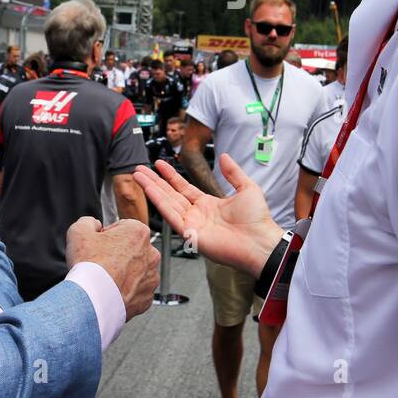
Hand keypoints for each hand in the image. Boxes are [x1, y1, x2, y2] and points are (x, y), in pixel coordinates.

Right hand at [66, 216, 159, 320]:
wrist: (93, 300)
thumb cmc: (89, 265)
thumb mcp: (79, 231)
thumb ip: (88, 222)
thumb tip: (94, 225)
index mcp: (139, 232)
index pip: (122, 228)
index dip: (106, 236)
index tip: (97, 246)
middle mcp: (151, 253)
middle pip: (131, 249)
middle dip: (118, 254)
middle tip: (100, 263)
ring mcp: (151, 277)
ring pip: (136, 271)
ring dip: (124, 273)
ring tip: (105, 279)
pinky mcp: (148, 297)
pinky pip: (136, 291)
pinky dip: (126, 291)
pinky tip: (112, 292)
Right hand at [133, 155, 283, 276]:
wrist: (260, 241)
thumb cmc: (257, 220)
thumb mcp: (246, 188)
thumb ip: (233, 172)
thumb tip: (224, 156)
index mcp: (208, 205)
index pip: (183, 188)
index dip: (170, 176)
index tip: (159, 163)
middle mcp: (196, 215)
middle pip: (170, 194)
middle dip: (154, 180)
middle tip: (139, 168)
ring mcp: (192, 225)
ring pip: (166, 202)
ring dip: (151, 188)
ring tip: (138, 174)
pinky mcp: (189, 234)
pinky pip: (171, 215)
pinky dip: (159, 202)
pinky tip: (149, 189)